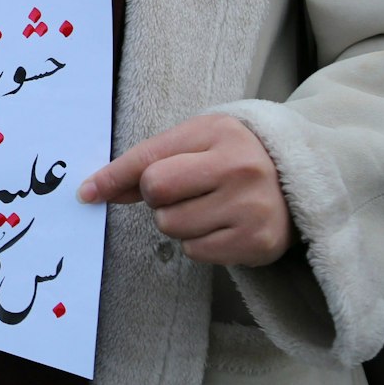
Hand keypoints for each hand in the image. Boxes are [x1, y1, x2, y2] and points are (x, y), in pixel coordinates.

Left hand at [78, 114, 295, 266]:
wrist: (297, 181)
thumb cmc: (234, 157)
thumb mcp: (195, 143)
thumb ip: (146, 162)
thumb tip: (94, 190)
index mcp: (219, 133)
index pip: (150, 156)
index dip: (114, 176)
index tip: (86, 193)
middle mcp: (238, 167)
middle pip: (157, 191)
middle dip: (157, 197)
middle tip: (182, 191)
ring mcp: (251, 207)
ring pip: (172, 226)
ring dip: (177, 222)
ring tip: (207, 207)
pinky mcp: (257, 242)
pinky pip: (196, 251)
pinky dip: (199, 242)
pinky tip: (221, 225)